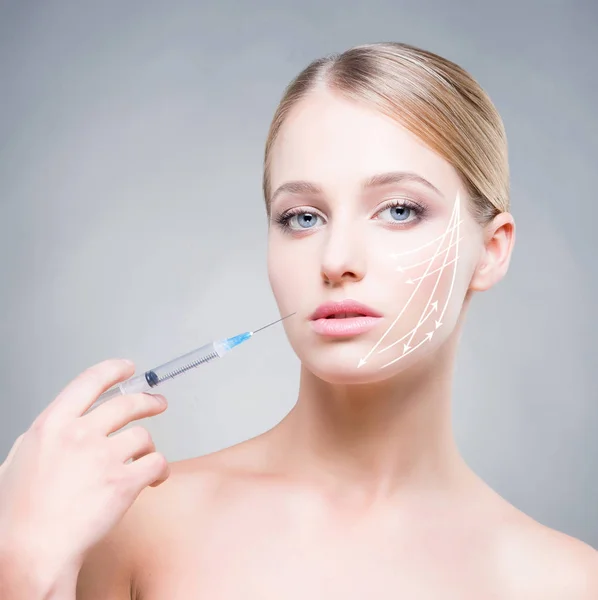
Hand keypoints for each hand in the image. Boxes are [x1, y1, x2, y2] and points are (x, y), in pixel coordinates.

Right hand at [0, 359, 169, 575]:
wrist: (30, 551)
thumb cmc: (20, 514)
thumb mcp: (22, 459)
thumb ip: (50, 436)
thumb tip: (68, 426)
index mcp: (52, 425)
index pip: (90, 381)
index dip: (114, 370)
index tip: (128, 369)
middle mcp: (80, 434)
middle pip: (127, 404)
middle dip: (147, 400)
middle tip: (157, 402)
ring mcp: (103, 456)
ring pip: (143, 436)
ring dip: (149, 446)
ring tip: (147, 456)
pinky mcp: (123, 481)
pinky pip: (156, 463)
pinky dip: (161, 470)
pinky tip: (156, 478)